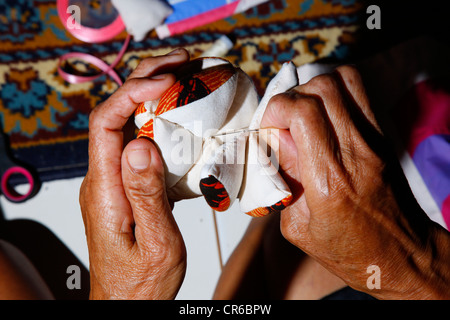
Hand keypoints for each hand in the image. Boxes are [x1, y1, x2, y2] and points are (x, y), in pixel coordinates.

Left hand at [79, 49, 189, 298]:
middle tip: (181, 64)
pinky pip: (138, 142)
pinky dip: (160, 120)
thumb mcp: (156, 243)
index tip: (166, 81)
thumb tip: (140, 145)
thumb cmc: (142, 281)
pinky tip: (181, 115)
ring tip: (185, 78)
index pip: (105, 123)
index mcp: (105, 190)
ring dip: (153, 96)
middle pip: (113, 114)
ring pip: (127, 124)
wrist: (128, 302)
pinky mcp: (126, 184)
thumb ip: (147, 195)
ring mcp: (113, 179)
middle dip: (144, 81)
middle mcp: (103, 178)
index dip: (132, 93)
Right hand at [261, 66, 449, 298]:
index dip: (276, 109)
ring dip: (314, 89)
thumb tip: (275, 140)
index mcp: (329, 181)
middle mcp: (354, 154)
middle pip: (322, 88)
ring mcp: (373, 142)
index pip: (302, 113)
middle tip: (283, 121)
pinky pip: (359, 93)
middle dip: (291, 96)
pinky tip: (322, 115)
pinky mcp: (382, 138)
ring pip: (343, 81)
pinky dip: (334, 92)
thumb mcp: (299, 228)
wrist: (402, 257)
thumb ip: (284, 179)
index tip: (268, 127)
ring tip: (302, 113)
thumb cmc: (351, 252)